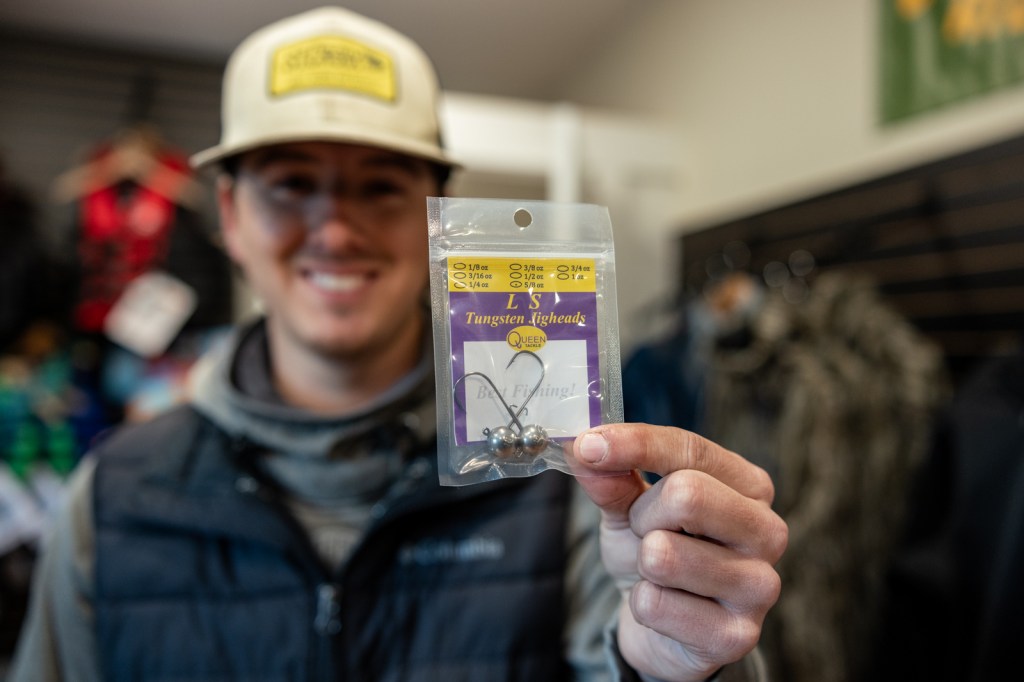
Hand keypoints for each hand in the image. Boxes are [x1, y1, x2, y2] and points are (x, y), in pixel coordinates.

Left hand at [571, 423, 786, 681]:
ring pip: (664, 554)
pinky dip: (642, 605)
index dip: (635, 444)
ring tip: (657, 572)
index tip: (588, 445)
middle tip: (642, 532)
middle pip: (688, 494)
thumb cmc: (658, 549)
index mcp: (749, 486)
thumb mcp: (631, 507)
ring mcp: (759, 586)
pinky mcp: (738, 636)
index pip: (691, 450)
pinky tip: (665, 610)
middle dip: (642, 515)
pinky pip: (655, 604)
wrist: (663, 625)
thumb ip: (612, 477)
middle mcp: (767, 531)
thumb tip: (584, 448)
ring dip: (641, 562)